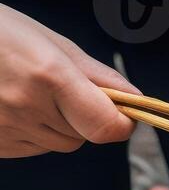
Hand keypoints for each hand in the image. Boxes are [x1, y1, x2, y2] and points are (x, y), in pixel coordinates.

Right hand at [0, 4, 135, 157]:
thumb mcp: (50, 41)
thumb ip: (96, 74)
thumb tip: (135, 99)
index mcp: (49, 76)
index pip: (106, 126)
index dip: (121, 123)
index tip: (122, 112)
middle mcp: (26, 107)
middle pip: (84, 136)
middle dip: (86, 118)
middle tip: (62, 89)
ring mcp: (4, 128)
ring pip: (57, 144)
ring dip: (58, 125)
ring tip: (29, 90)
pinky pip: (30, 147)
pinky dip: (32, 132)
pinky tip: (11, 104)